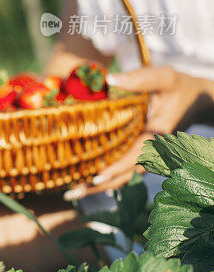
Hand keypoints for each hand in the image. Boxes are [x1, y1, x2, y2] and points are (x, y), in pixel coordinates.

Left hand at [63, 66, 213, 199]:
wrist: (198, 100)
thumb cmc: (180, 87)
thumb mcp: (165, 78)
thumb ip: (140, 78)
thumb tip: (110, 79)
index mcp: (159, 134)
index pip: (137, 155)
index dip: (118, 167)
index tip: (97, 176)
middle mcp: (154, 150)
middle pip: (126, 174)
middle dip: (100, 184)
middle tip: (73, 193)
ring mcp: (149, 155)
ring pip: (125, 176)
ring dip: (100, 186)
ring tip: (73, 194)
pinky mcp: (143, 154)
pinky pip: (125, 170)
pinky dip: (107, 178)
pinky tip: (85, 182)